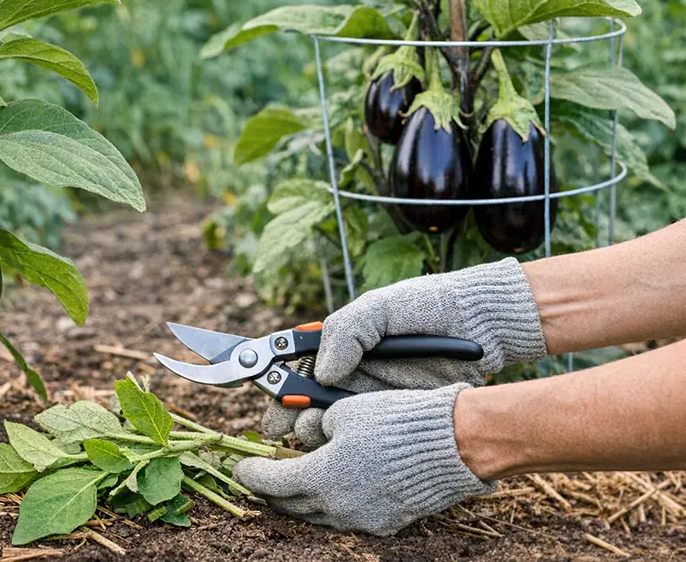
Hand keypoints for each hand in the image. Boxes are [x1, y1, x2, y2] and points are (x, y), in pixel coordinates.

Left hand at [235, 384, 494, 534]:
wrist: (453, 445)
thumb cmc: (397, 421)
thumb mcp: (344, 412)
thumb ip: (318, 430)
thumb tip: (311, 439)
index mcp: (321, 478)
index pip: (272, 482)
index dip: (252, 474)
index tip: (241, 467)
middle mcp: (338, 507)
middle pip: (292, 505)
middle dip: (274, 489)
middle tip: (264, 474)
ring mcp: (364, 520)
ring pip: (319, 515)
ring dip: (303, 499)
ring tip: (296, 480)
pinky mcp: (387, 524)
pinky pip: (348, 517)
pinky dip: (334, 503)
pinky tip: (336, 486)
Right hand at [263, 257, 545, 446]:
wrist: (480, 323)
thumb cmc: (426, 306)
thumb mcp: (380, 308)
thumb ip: (346, 332)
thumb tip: (320, 372)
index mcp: (342, 343)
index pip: (299, 365)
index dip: (279, 383)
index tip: (269, 397)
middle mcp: (353, 371)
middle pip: (309, 398)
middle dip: (291, 414)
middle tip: (283, 428)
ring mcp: (374, 395)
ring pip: (333, 420)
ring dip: (316, 429)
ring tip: (311, 433)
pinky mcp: (397, 414)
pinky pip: (366, 431)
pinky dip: (349, 440)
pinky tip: (340, 444)